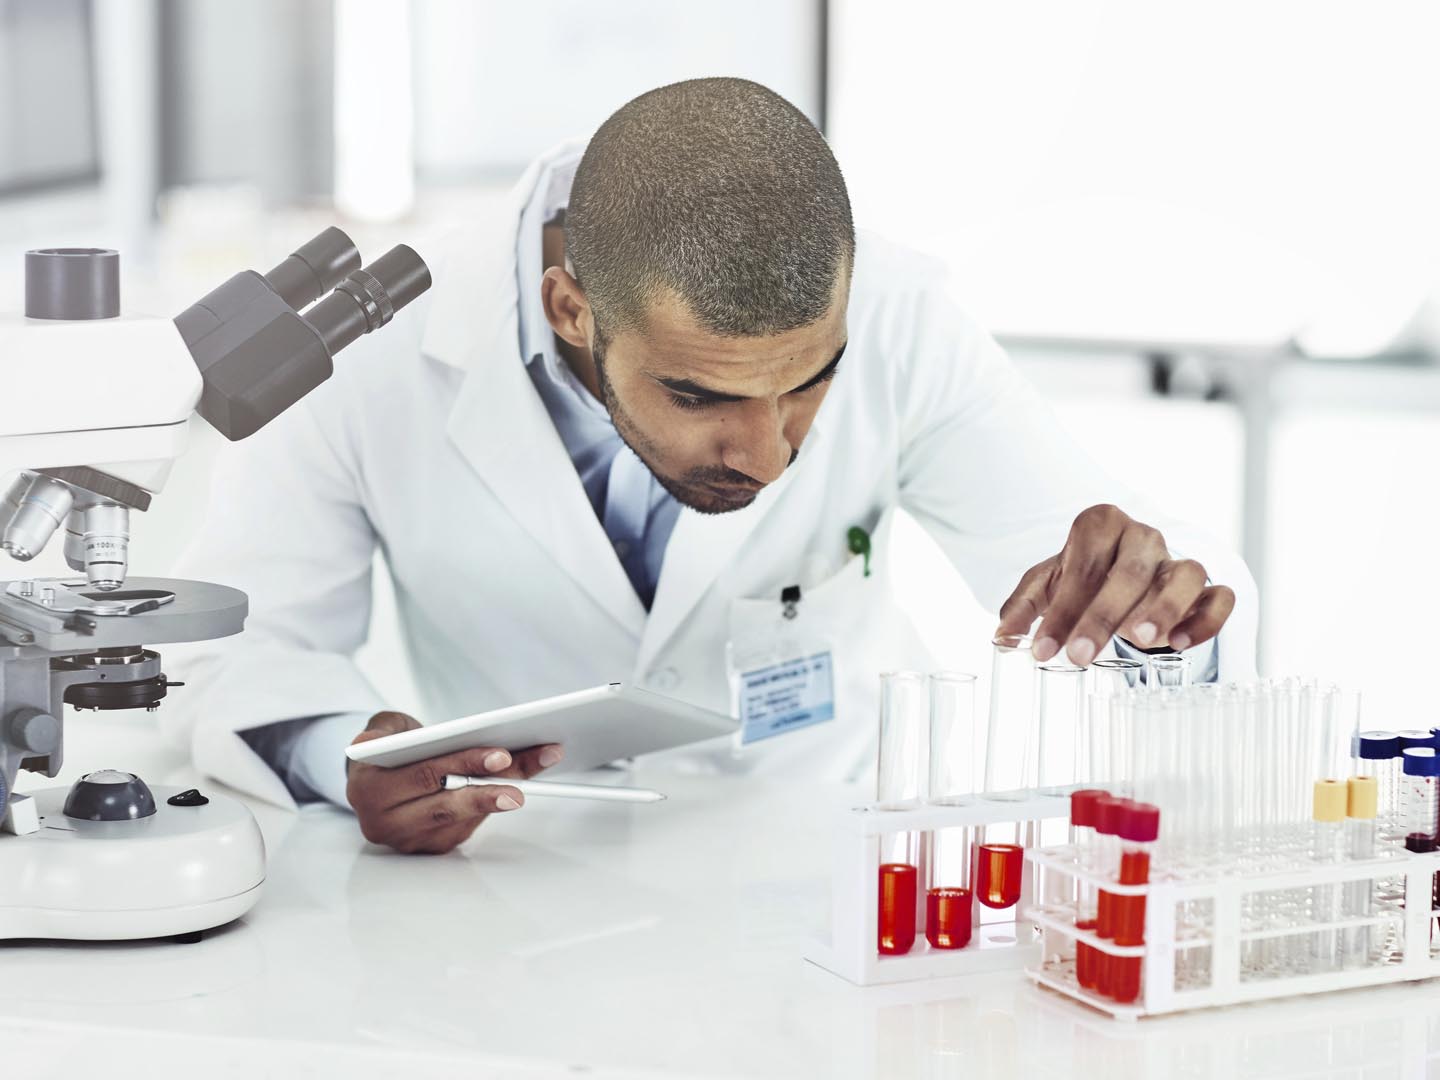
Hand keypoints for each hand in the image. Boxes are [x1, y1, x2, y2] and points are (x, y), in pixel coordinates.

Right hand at [346, 711, 563, 853]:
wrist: (376, 780)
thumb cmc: (386, 751)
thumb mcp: (383, 729)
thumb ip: (385, 731)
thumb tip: (391, 740)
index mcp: (368, 789)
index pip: (424, 775)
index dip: (464, 764)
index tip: (501, 754)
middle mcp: (383, 822)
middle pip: (445, 807)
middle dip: (490, 791)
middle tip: (524, 782)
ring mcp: (408, 839)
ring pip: (460, 820)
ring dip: (498, 800)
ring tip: (529, 782)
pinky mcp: (429, 847)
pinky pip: (465, 829)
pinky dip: (491, 808)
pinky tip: (514, 788)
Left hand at [995, 504, 1234, 665]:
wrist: (1123, 574)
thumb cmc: (1084, 577)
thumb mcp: (1047, 586)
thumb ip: (1023, 608)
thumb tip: (1003, 638)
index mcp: (1101, 526)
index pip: (1084, 563)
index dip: (1062, 608)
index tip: (1044, 650)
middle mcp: (1144, 537)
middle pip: (1131, 569)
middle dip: (1102, 616)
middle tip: (1079, 657)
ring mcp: (1178, 560)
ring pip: (1184, 574)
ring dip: (1164, 607)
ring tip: (1139, 640)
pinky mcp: (1206, 588)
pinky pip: (1219, 597)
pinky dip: (1205, 620)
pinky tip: (1179, 644)